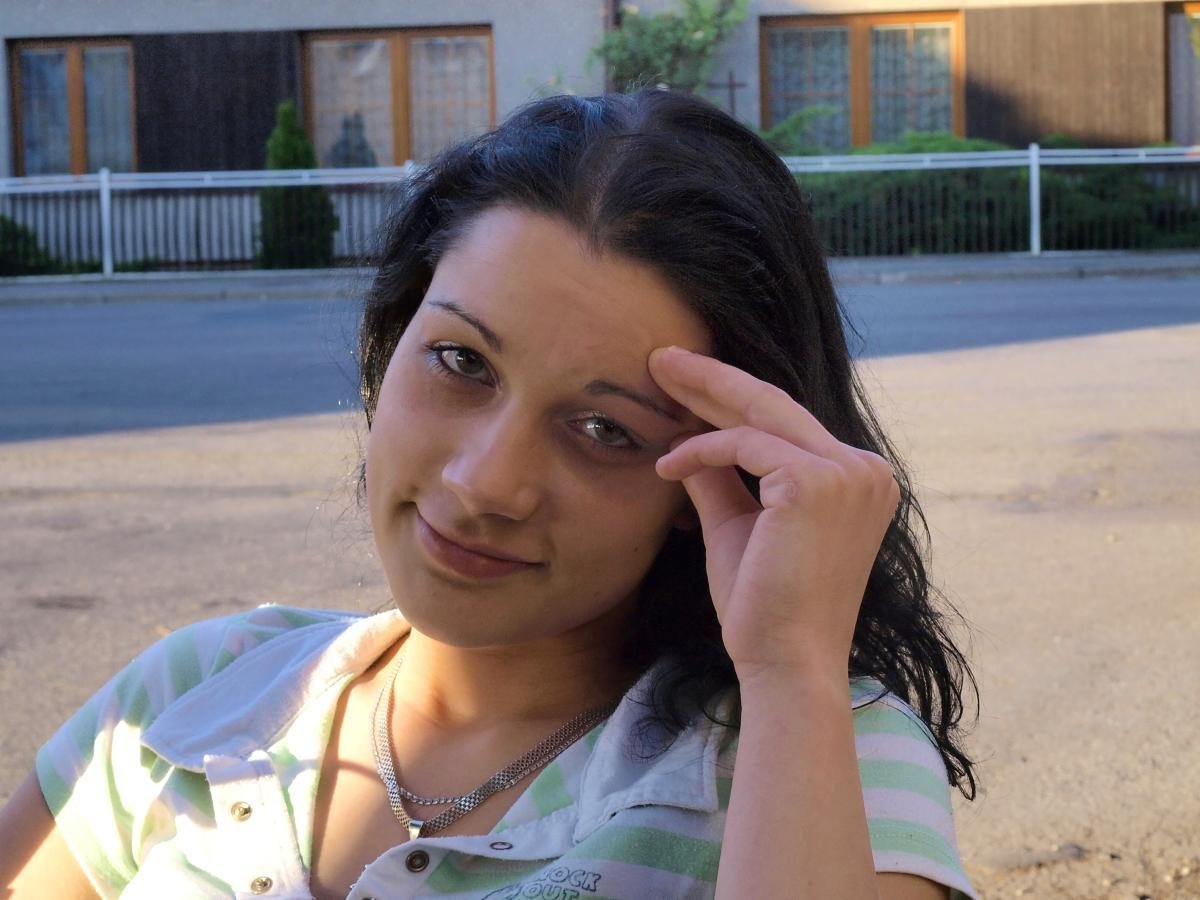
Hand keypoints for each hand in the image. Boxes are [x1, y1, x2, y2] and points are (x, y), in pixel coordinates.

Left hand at [648, 345, 901, 682]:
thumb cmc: (763, 607)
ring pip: (760, 414)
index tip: (687, 383)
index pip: (787, 425)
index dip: (733, 400)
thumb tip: (688, 447)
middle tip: (663, 356)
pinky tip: (667, 466)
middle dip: (714, 377)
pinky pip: (744, 446)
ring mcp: (848, 473)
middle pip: (776, 405)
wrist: (784, 664)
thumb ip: (721, 483)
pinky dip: (701, 450)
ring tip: (655, 379)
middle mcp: (865, 470)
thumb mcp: (738, 529)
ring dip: (702, 400)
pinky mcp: (818, 482)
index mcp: (858, 481)